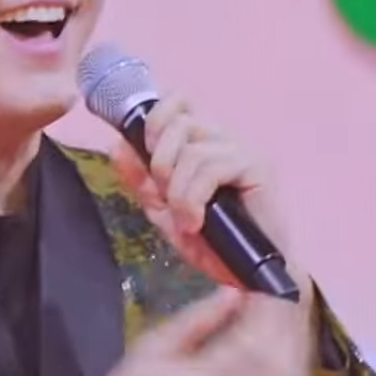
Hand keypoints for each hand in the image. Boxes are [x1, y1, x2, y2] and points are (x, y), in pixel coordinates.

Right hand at [101, 286, 313, 375]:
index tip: (275, 279)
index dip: (270, 307)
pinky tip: (291, 351)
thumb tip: (236, 291)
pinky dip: (294, 371)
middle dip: (290, 320)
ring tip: (293, 314)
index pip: (252, 338)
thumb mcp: (152, 347)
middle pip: (278, 359)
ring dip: (298, 344)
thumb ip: (197, 319)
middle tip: (291, 289)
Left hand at [110, 95, 289, 287]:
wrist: (246, 274)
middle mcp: (223, 138)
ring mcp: (242, 150)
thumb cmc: (212, 242)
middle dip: (160, 163)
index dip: (154, 118)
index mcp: (201, 141)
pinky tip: (195, 223)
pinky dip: (193, 198)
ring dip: (177, 191)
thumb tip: (118, 145)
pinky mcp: (257, 166)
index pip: (178, 101)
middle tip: (166, 198)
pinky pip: (210, 168)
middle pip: (178, 121)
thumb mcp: (164, 212)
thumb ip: (141, 180)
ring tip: (185, 221)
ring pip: (191, 150)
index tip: (146, 153)